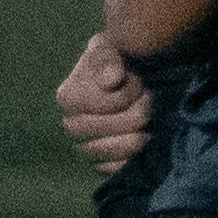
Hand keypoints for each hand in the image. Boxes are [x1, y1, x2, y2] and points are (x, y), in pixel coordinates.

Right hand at [52, 33, 152, 175]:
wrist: (140, 80)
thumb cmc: (123, 61)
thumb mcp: (114, 48)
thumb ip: (109, 59)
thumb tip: (111, 80)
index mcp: (68, 96)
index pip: (92, 104)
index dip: (121, 95)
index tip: (138, 82)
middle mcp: (71, 124)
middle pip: (100, 129)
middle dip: (132, 114)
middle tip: (148, 100)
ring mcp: (84, 145)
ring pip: (107, 150)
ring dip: (134, 135)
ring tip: (149, 123)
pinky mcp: (102, 163)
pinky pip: (111, 169)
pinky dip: (131, 158)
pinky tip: (145, 141)